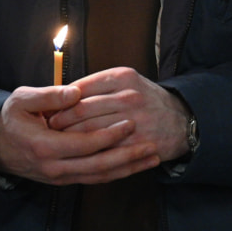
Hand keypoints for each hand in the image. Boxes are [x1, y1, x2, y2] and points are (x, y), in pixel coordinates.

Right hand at [0, 85, 160, 185]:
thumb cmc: (11, 118)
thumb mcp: (22, 100)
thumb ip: (49, 96)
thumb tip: (75, 93)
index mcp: (44, 146)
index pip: (84, 144)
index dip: (109, 135)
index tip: (130, 122)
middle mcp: (54, 167)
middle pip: (98, 166)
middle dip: (127, 156)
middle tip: (152, 145)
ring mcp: (60, 177)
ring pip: (100, 177)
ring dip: (128, 169)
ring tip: (152, 159)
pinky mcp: (64, 180)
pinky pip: (95, 179)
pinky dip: (117, 173)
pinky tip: (135, 166)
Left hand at [46, 67, 191, 162]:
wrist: (182, 120)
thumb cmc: (146, 100)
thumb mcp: (125, 81)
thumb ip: (96, 85)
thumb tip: (61, 94)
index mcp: (123, 77)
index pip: (79, 89)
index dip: (60, 102)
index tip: (50, 110)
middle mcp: (130, 96)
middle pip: (81, 110)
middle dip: (60, 122)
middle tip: (49, 128)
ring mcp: (135, 121)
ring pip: (89, 131)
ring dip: (69, 139)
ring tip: (59, 142)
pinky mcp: (138, 144)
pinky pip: (104, 150)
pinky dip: (88, 153)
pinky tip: (78, 153)